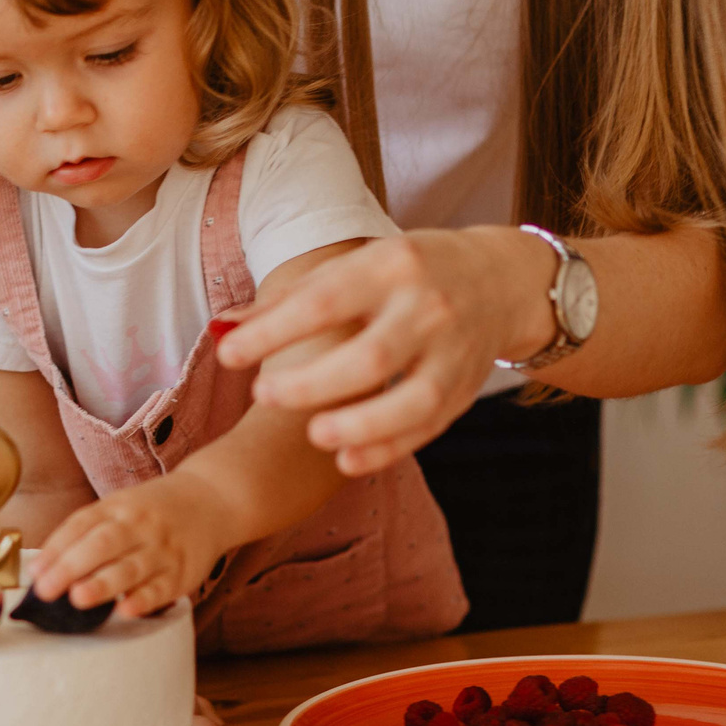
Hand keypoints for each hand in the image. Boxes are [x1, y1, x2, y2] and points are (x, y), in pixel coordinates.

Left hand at [27, 471, 233, 618]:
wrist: (212, 499)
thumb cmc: (153, 510)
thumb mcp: (120, 507)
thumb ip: (85, 533)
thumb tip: (42, 568)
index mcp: (118, 507)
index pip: (82, 524)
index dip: (56, 548)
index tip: (35, 572)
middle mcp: (139, 525)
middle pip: (102, 544)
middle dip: (72, 567)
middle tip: (46, 589)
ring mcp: (162, 548)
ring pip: (130, 567)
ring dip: (103, 584)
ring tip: (78, 598)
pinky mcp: (183, 572)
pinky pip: (162, 587)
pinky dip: (144, 599)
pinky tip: (126, 609)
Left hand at [214, 227, 555, 475]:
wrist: (500, 282)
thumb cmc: (406, 273)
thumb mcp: (357, 265)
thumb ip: (292, 298)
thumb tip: (225, 326)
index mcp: (390, 267)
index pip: (324, 302)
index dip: (272, 333)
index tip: (229, 357)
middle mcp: (427, 308)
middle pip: (368, 357)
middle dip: (311, 384)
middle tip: (264, 395)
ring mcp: (452, 352)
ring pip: (411, 400)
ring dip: (360, 425)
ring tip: (315, 434)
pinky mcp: (465, 390)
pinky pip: (428, 427)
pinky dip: (387, 450)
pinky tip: (346, 460)